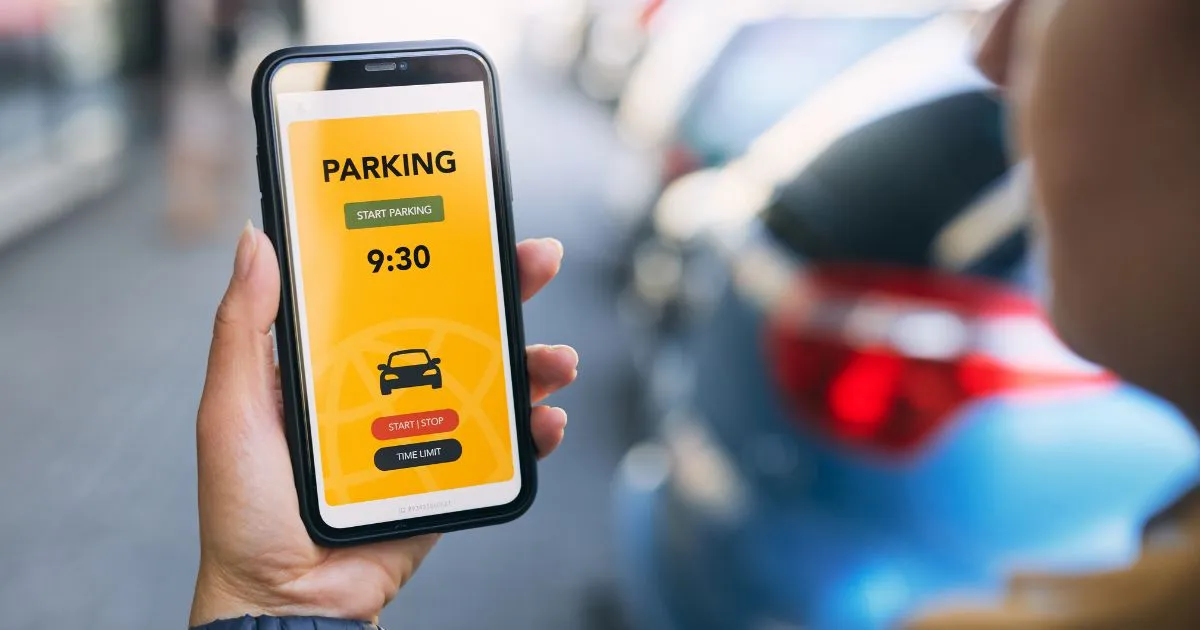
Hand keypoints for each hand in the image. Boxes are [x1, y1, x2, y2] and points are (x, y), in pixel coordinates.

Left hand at [189, 224, 578, 625]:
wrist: (284, 602)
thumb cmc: (244, 513)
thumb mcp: (232, 408)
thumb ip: (243, 328)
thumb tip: (254, 241)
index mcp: (334, 364)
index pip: (392, 292)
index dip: (433, 255)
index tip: (467, 222)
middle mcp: (383, 389)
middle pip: (455, 326)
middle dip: (505, 292)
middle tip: (538, 261)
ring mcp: (420, 432)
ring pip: (489, 382)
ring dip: (532, 364)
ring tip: (556, 360)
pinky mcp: (447, 477)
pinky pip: (500, 448)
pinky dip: (534, 433)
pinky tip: (547, 421)